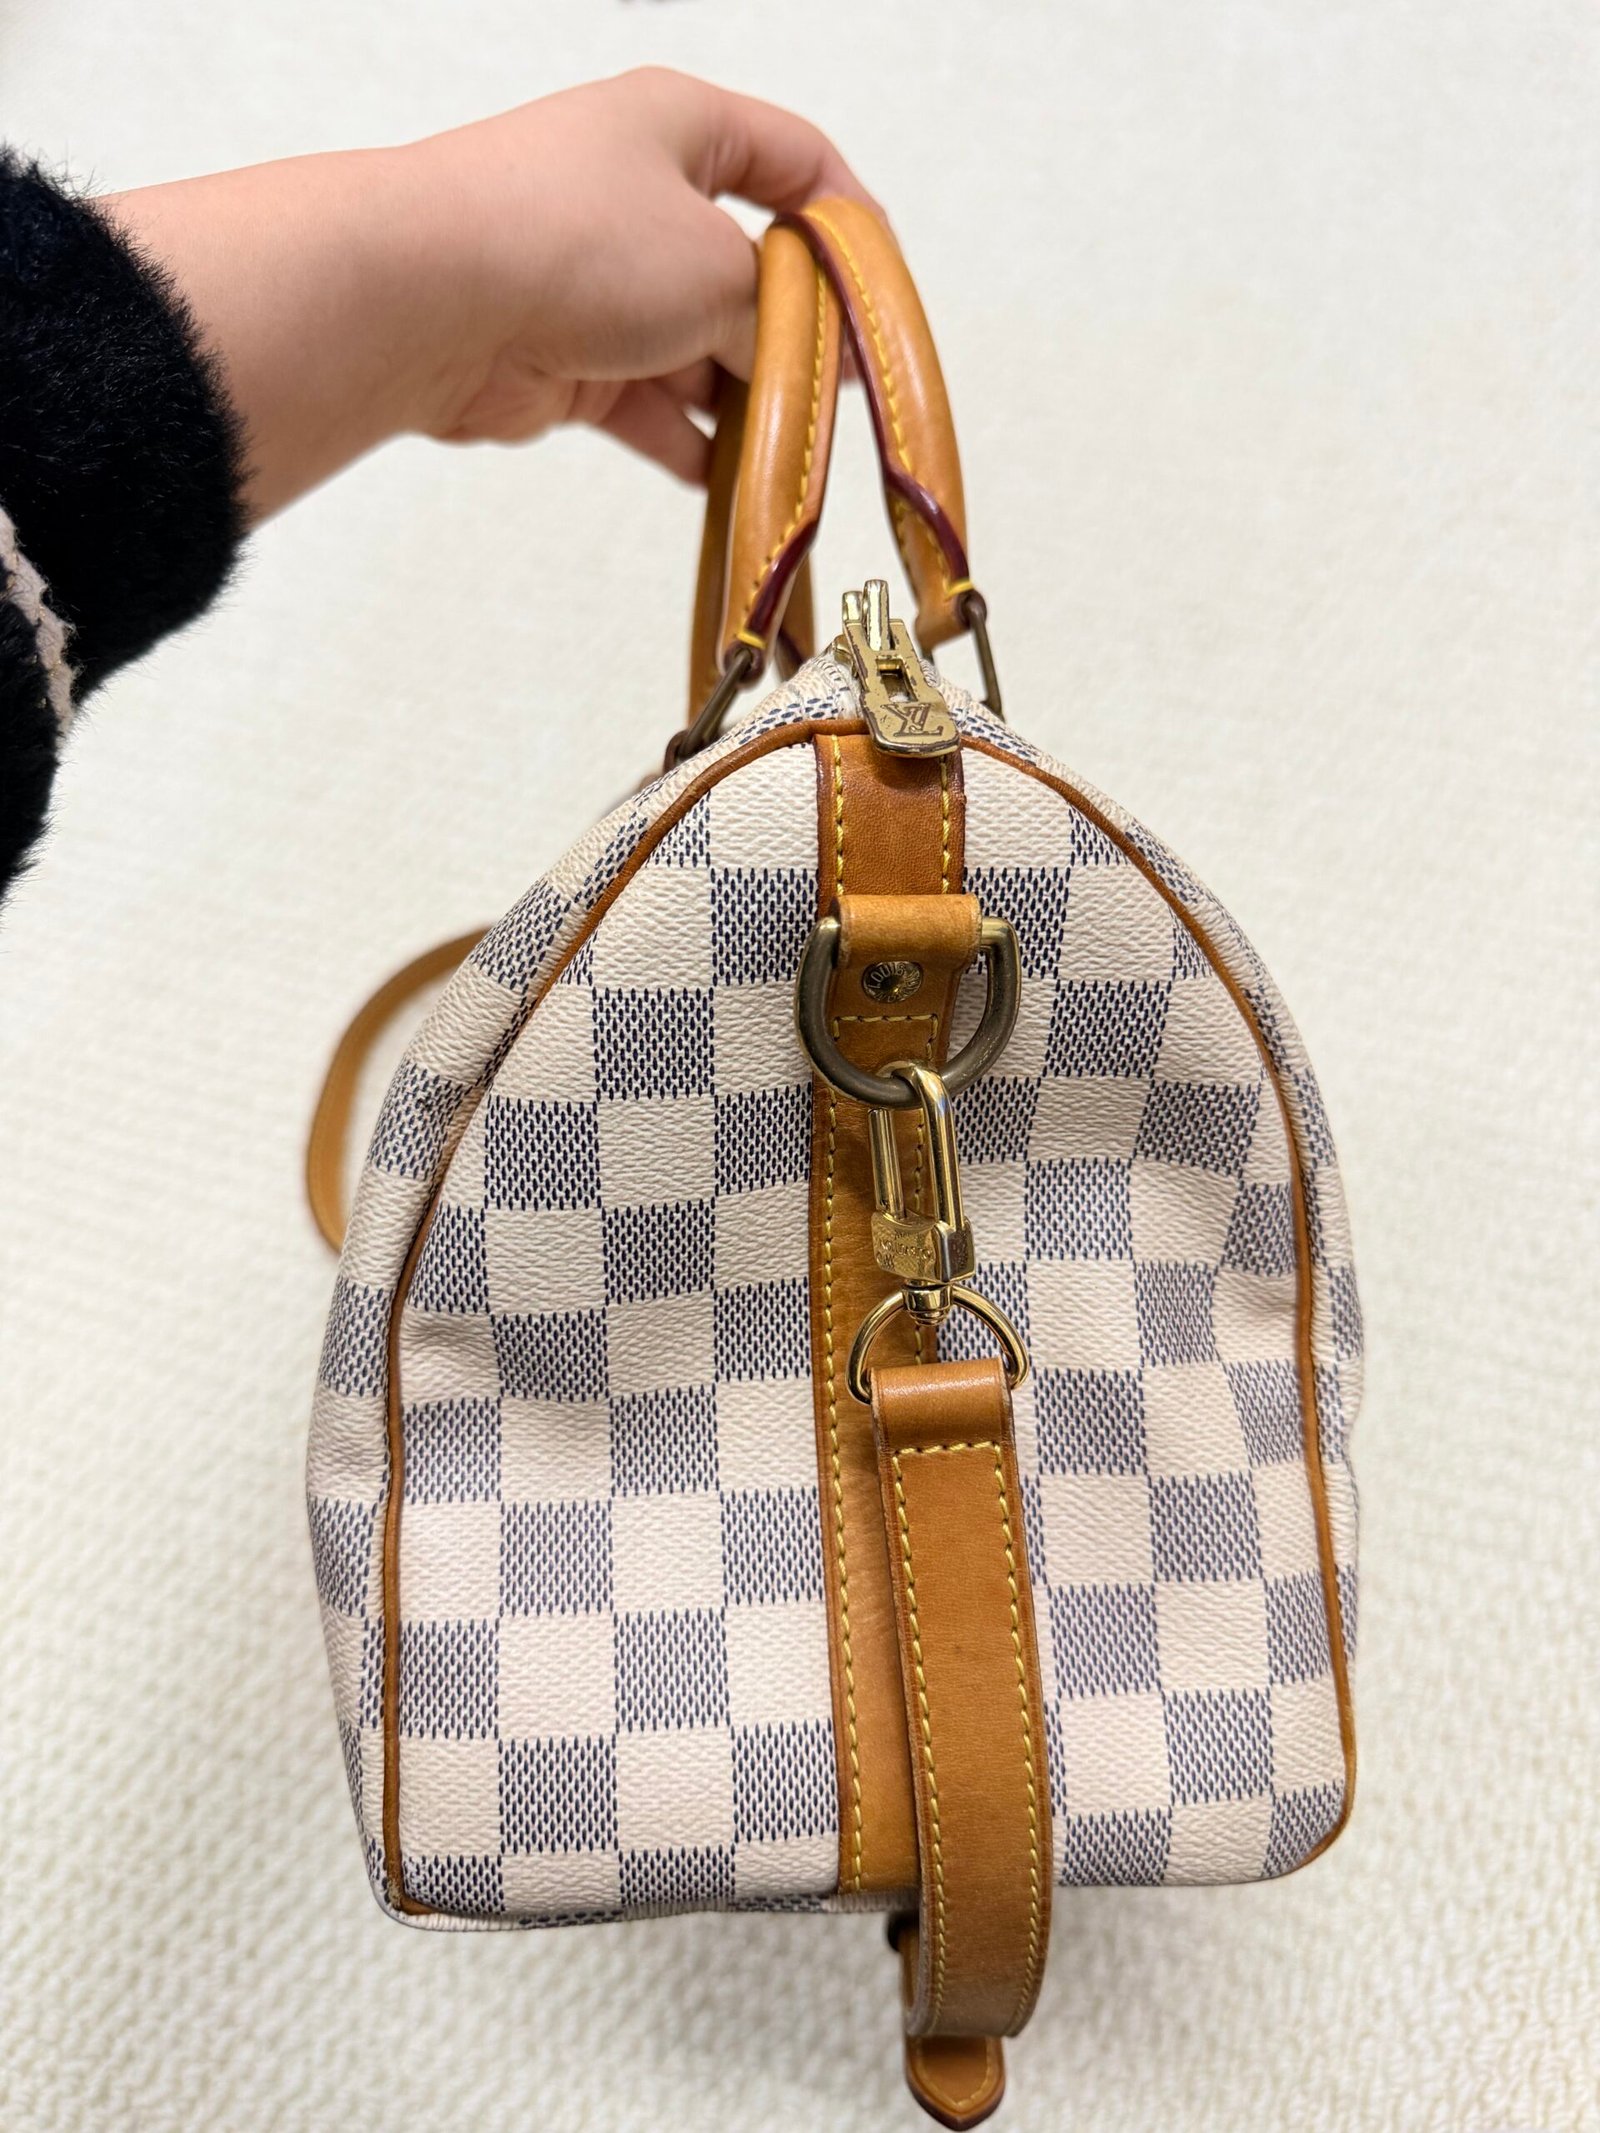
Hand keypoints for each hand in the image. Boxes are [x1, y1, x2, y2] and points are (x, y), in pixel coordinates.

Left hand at [102, 70, 872, 519]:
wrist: (428, 299)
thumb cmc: (574, 241)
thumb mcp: (717, 269)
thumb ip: (779, 317)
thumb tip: (804, 361)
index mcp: (679, 127)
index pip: (793, 158)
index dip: (848, 223)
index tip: (882, 293)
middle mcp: (637, 195)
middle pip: (746, 269)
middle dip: (795, 336)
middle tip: (839, 394)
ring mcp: (596, 281)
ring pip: (697, 348)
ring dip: (744, 402)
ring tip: (791, 452)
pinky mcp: (563, 360)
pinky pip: (649, 405)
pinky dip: (690, 443)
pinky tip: (729, 482)